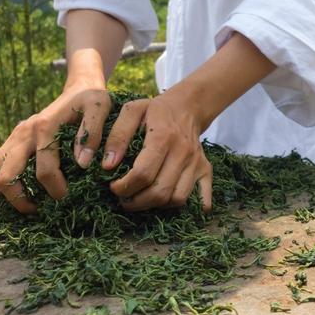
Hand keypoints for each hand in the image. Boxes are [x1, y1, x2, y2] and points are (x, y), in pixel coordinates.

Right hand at [0, 81, 111, 213]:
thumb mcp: (100, 108)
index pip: (44, 171)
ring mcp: (15, 136)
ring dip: (5, 192)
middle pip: (4, 177)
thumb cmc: (92, 100)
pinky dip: (3, 181)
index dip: (56, 191)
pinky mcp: (13, 139)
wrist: (79, 87)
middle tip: (40, 209)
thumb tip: (81, 164)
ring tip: (29, 200)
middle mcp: (23, 133)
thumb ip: (92, 134)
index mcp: (44, 127)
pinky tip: (25, 187)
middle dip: (20, 200)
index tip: (67, 199)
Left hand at [104, 93, 212, 212]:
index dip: (124, 187)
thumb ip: (118, 136)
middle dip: (137, 202)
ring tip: (141, 199)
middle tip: (124, 198)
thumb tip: (108, 165)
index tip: (113, 187)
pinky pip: (201, 199)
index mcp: (163, 136)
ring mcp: (197, 163)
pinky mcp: (206, 170)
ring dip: (156, 206)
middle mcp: (183, 151)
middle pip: (160, 191)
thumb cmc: (156, 110)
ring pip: (177, 199)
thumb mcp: (132, 111)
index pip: (143, 173)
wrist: (188, 106)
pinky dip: (186, 208)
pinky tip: (168, 202)